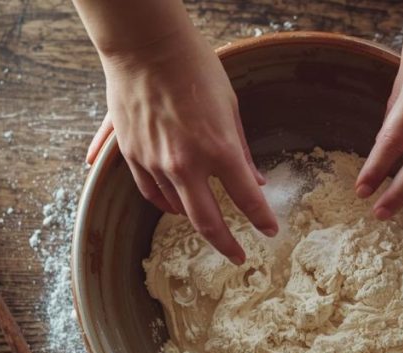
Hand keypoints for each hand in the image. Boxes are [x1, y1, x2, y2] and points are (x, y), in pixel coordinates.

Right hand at [86, 27, 276, 264]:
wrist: (145, 46)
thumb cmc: (195, 69)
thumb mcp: (229, 108)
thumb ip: (241, 151)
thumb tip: (256, 182)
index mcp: (219, 149)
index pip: (247, 200)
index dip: (262, 220)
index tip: (270, 232)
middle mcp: (186, 163)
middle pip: (208, 222)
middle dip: (226, 245)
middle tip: (238, 257)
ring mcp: (155, 162)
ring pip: (177, 210)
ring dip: (195, 220)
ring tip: (207, 223)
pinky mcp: (131, 156)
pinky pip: (150, 193)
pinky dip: (166, 204)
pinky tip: (176, 206)